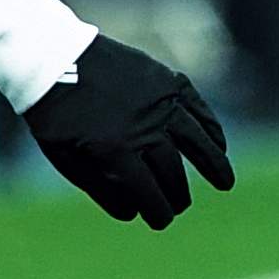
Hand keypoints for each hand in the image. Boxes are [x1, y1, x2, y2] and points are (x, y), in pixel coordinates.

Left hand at [21, 33, 234, 227]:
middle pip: (171, 171)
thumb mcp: (65, 156)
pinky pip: (197, 107)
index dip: (157, 212)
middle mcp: (144, 127)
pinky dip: (211, 127)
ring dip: (215, 163)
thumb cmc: (55, 112)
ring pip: (197, 140)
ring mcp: (159, 101)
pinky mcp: (166, 79)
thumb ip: (99, 188)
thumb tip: (132, 214)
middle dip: (177, 194)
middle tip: (179, 205)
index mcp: (115, 150)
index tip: (161, 221)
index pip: (148, 193)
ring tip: (226, 182)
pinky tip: (220, 144)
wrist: (52, 56)